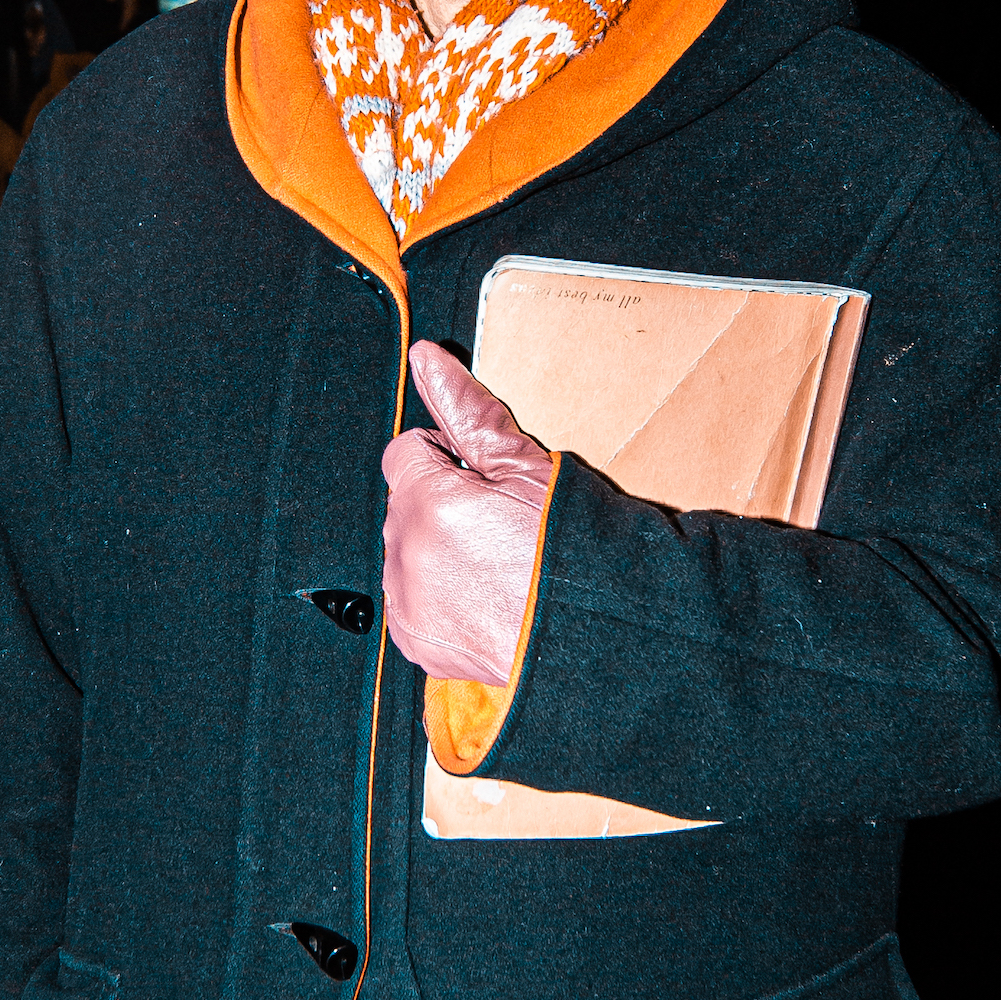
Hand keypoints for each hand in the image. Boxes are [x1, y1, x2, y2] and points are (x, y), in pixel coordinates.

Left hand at [381, 340, 553, 682]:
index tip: (480, 478)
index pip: (405, 452)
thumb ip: (467, 410)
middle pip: (404, 504)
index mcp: (429, 503)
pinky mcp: (415, 641)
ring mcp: (407, 603)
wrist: (596, 637)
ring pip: (405, 552)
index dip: (445, 458)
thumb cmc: (572, 552)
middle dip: (439, 505)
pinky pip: (408, 601)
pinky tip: (483, 599)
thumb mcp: (527, 469)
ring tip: (496, 566)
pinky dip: (436, 597)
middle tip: (499, 526)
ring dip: (435, 551)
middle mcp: (407, 555)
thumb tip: (426, 358)